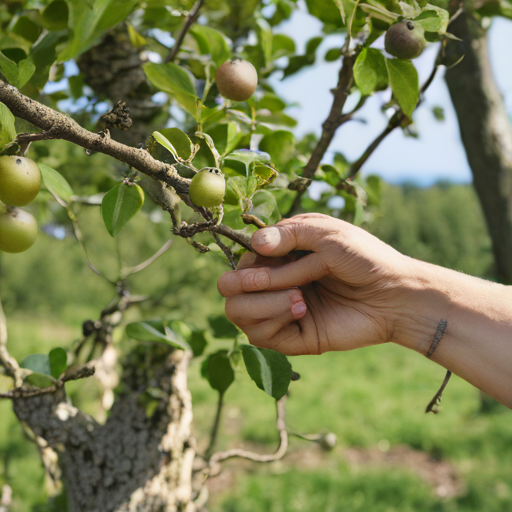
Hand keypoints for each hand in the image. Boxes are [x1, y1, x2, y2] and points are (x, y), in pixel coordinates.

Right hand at [217, 213, 414, 355]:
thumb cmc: (363, 256)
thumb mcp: (326, 233)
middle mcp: (275, 284)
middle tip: (266, 280)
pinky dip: (274, 319)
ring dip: (263, 303)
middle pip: (229, 290)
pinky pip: (259, 336)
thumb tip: (254, 244)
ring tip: (298, 297)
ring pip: (238, 313)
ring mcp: (280, 312)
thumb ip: (288, 234)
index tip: (268, 257)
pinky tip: (301, 309)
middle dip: (242, 284)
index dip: (246, 261)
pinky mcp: (291, 338)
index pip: (240, 262)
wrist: (395, 293)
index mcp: (280, 257)